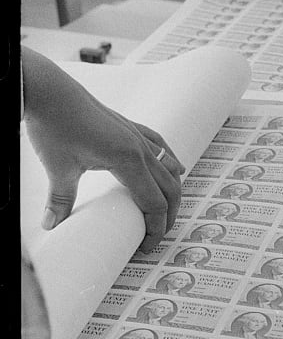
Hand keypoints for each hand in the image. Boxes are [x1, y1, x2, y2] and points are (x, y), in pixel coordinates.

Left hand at [22, 47, 183, 251]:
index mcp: (128, 161)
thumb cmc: (55, 125)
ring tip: (166, 210)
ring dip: (173, 191)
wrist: (49, 91)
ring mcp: (137, 136)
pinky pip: (161, 146)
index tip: (146, 247)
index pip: (155, 203)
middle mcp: (140, 148)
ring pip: (170, 168)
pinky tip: (176, 168)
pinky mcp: (130, 127)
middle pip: (170, 189)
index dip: (155, 229)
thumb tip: (51, 224)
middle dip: (169, 216)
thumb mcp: (59, 168)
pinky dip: (171, 162)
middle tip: (156, 236)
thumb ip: (60, 200)